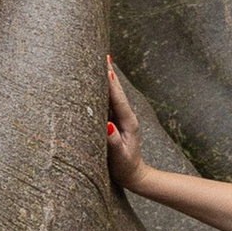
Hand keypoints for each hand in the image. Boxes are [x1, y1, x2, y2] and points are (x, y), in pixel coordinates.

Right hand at [105, 58, 141, 189]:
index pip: (117, 98)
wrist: (135, 175)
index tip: (106, 66)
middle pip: (116, 90)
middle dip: (108, 73)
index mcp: (128, 122)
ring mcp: (121, 118)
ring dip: (106, 78)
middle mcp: (126, 116)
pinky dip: (103, 89)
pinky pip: (108, 102)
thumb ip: (112, 141)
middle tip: (103, 54)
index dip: (110, 82)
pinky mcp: (116, 121)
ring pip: (113, 94)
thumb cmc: (125, 167)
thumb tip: (107, 124)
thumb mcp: (118, 157)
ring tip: (99, 61)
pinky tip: (96, 81)